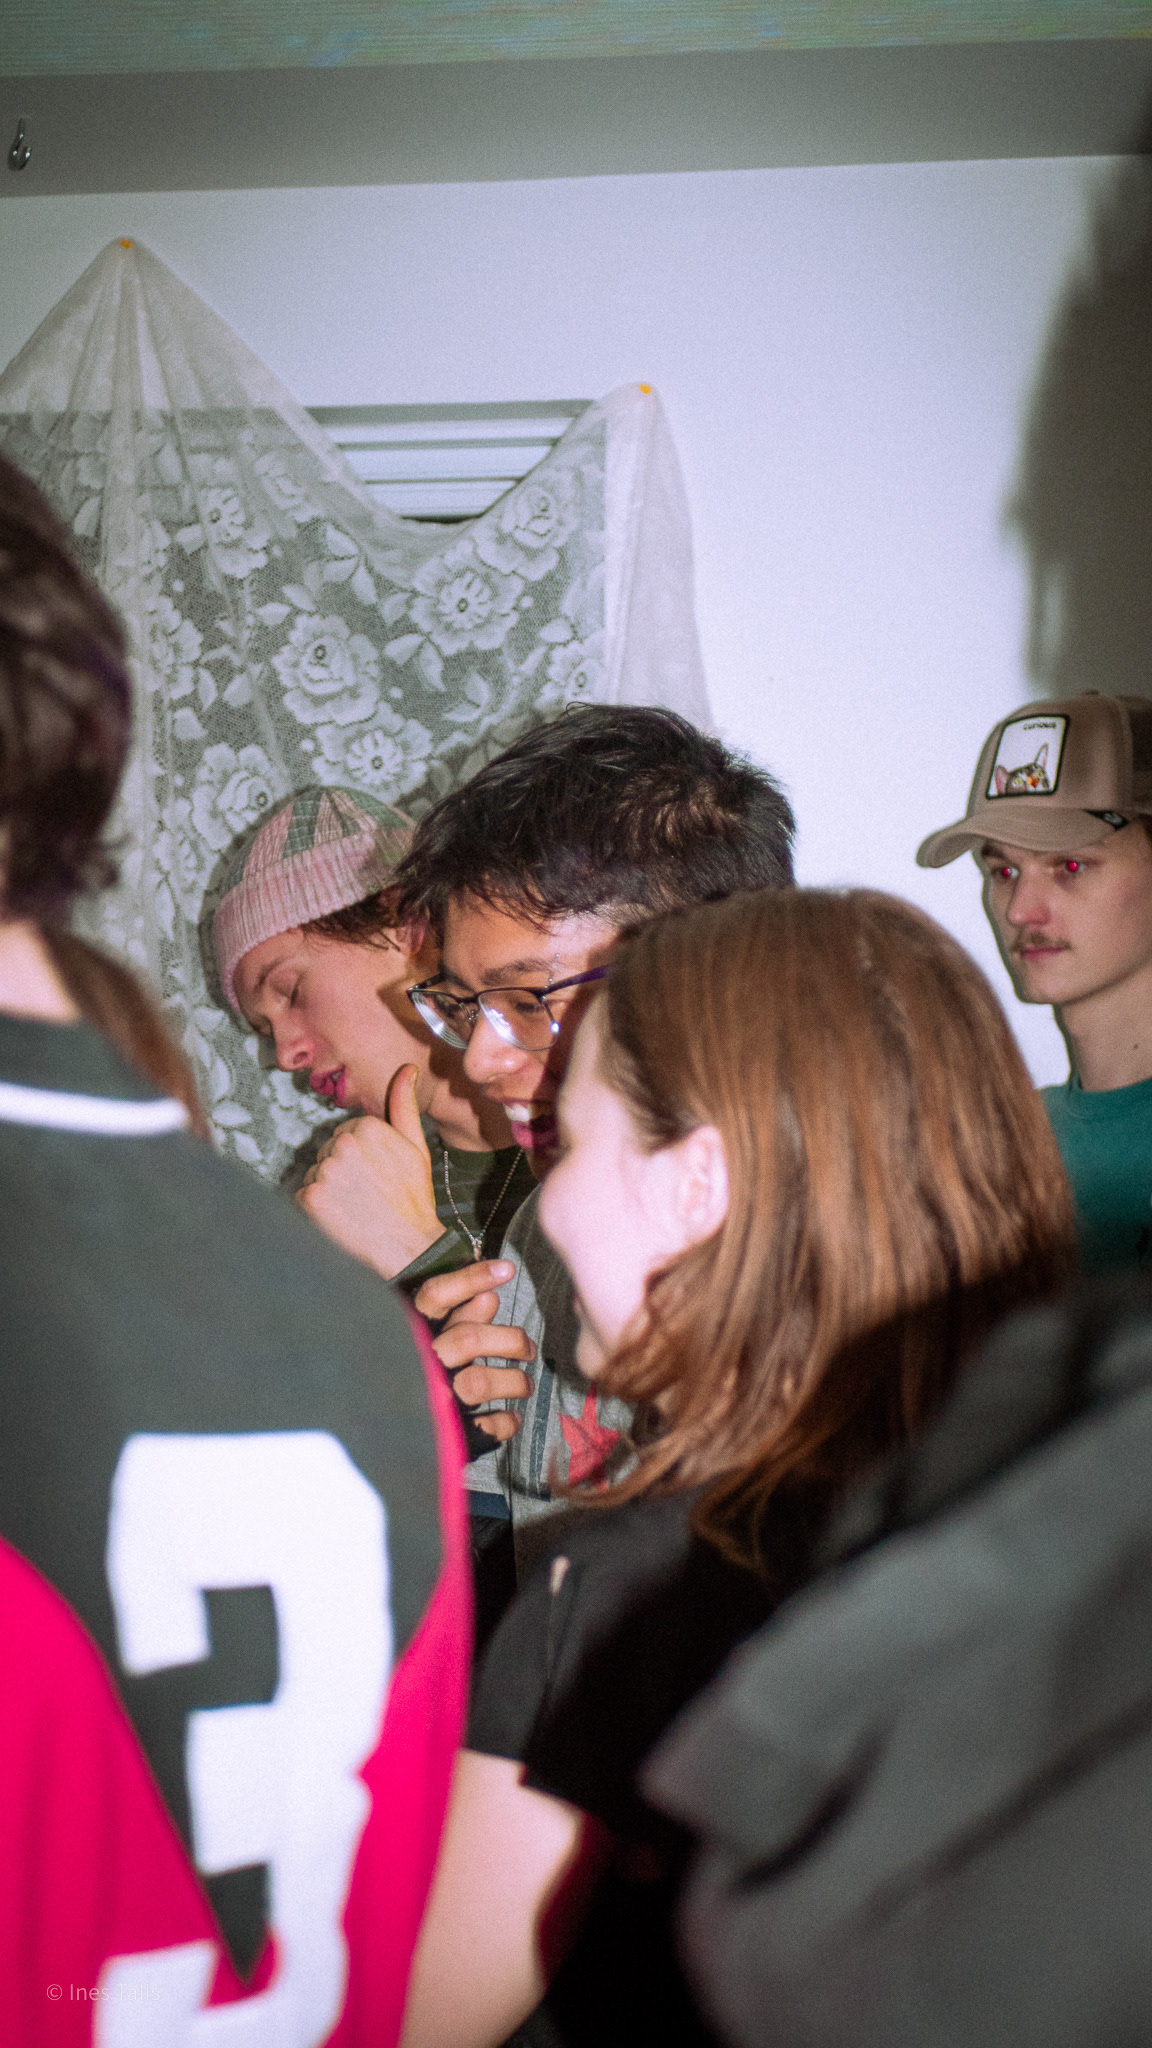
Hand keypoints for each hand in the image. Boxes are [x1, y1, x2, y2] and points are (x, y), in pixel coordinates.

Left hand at [297, 1064, 441, 1278]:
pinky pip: (304, 1196)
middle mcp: (342, 1144)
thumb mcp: (416, 1147)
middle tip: (367, 1194)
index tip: (377, 1176)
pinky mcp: (309, 1198)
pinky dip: (317, 1210)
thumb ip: (404, 1105)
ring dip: (329, 1191)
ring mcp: (324, 1172)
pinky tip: (341, 1220)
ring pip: (316, 1174)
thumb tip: (407, 1069)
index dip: (361, 1158)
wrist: (408, 1248)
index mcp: (366, 1126)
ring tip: (355, 1208)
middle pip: (328, 1152)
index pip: (346, 1135)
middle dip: (342, 1172)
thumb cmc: (414, 1199)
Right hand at [415, 1259, 534, 1442]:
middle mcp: (418, 1362)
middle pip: (468, 1339)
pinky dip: (504, 1422)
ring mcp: (431, 1397)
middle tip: (528, 1348)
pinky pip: (483, 1426)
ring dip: (513, 1382)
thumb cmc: (418, 1371)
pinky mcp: (445, 1431)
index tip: (507, 1270)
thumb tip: (491, 1297)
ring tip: (525, 1385)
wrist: (386, 1430)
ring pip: (478, 1384)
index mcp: (410, 1332)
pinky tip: (512, 1417)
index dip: (471, 1278)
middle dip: (509, 1341)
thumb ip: (458, 1317)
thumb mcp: (430, 1337)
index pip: (436, 1296)